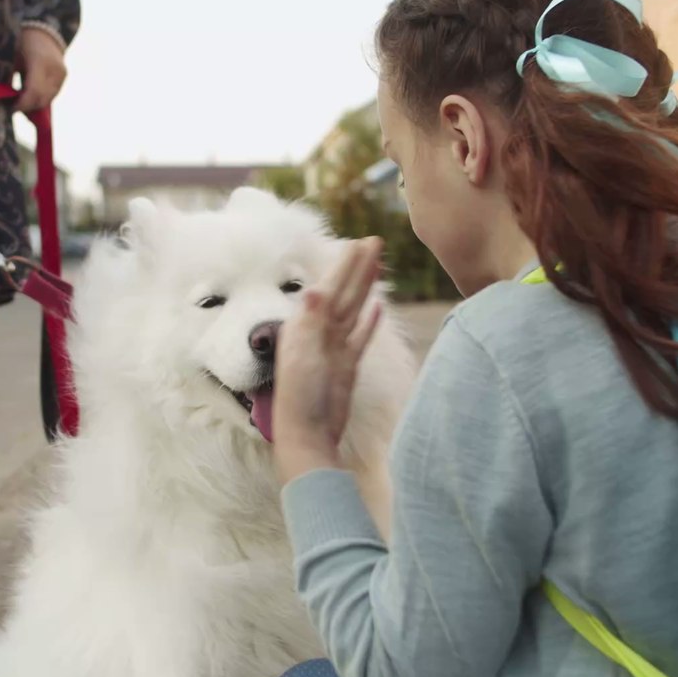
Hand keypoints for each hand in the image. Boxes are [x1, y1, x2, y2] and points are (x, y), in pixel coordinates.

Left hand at [15, 27, 67, 111]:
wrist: (44, 28)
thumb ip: (10, 78)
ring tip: (21, 105)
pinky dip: (41, 98)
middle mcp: (54, 69)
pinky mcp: (64, 76)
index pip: (34, 91)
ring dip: (35, 105)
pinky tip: (30, 98)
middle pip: (42, 99)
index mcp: (40, 62)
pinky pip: (52, 94)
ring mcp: (62, 74)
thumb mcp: (13, 58)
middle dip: (28, 108)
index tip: (11, 109)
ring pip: (48, 99)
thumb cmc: (23, 41)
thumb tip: (4, 99)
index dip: (23, 104)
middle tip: (13, 109)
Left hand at [273, 237, 384, 483]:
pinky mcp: (346, 367)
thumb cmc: (299, 398)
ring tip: (377, 264)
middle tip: (375, 241)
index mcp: (305, 327)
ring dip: (365, 287)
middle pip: (344, 293)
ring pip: (354, 309)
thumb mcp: (302, 357)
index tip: (360, 243)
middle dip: (358, 268)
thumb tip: (310, 289)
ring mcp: (334, 349)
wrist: (306, 435)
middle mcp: (319, 334)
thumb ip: (310, 324)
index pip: (330, 288)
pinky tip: (378, 308)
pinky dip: (369, 323)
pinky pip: (360, 337)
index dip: (345, 265)